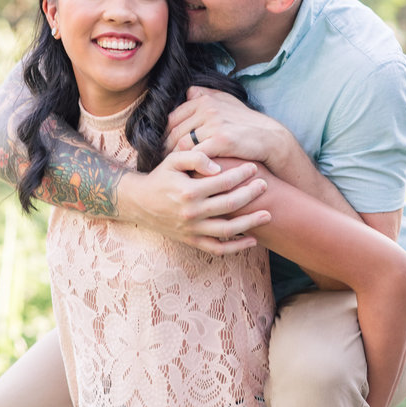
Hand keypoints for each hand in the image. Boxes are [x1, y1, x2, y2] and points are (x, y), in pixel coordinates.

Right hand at [119, 146, 271, 254]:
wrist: (138, 202)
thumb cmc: (160, 177)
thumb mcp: (173, 160)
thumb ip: (196, 158)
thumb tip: (219, 168)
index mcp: (188, 191)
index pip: (223, 182)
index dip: (241, 174)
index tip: (254, 168)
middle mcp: (191, 212)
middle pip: (229, 205)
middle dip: (250, 194)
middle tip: (265, 185)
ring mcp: (192, 230)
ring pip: (227, 230)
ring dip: (250, 223)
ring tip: (267, 214)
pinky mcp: (191, 241)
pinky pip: (217, 248)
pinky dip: (236, 247)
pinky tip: (253, 240)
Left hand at [164, 86, 284, 167]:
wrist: (271, 139)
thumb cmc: (247, 124)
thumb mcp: (228, 102)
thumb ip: (207, 95)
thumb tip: (188, 91)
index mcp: (204, 99)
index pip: (171, 118)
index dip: (164, 136)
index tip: (163, 150)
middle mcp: (207, 108)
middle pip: (173, 132)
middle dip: (165, 150)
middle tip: (162, 165)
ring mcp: (214, 123)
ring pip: (181, 144)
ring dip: (175, 159)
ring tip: (172, 171)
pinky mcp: (221, 140)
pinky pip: (195, 154)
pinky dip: (189, 164)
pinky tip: (188, 174)